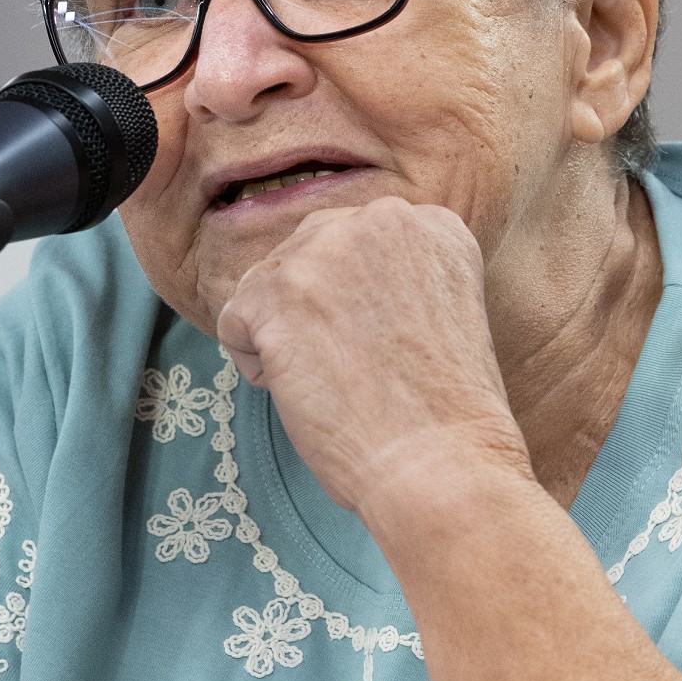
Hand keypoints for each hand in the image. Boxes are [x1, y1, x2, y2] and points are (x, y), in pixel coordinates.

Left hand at [215, 197, 533, 514]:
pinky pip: (236, 320)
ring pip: (267, 285)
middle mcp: (381, 219)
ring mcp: (324, 252)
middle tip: (355, 366)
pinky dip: (257, 363)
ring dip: (284, 336)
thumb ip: (392, 274)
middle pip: (308, 252)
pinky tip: (305, 391)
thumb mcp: (440, 308)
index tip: (387, 347)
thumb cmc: (445, 411)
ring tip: (334, 380)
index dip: (358, 304)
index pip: (358, 244)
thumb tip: (327, 283)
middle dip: (314, 310)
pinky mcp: (276, 294)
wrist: (440, 461)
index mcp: (430, 223)